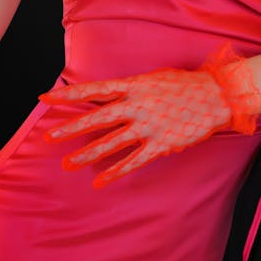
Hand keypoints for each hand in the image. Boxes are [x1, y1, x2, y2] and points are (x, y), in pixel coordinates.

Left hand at [39, 65, 235, 187]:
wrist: (215, 95)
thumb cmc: (183, 84)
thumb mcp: (152, 78)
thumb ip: (129, 89)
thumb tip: (106, 96)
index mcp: (132, 85)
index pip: (93, 89)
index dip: (68, 94)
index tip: (46, 98)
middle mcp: (136, 105)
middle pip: (96, 118)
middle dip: (70, 128)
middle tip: (49, 137)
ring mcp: (148, 125)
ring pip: (110, 142)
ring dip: (88, 154)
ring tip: (69, 163)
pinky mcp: (160, 144)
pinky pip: (133, 161)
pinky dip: (115, 172)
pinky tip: (101, 182)